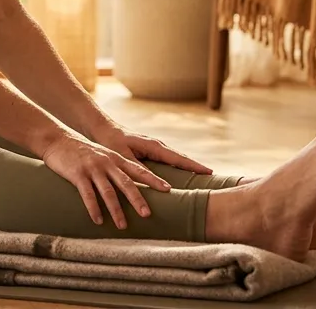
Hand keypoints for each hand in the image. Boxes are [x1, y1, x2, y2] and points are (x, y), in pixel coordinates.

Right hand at [38, 129, 173, 229]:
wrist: (57, 140)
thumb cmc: (81, 152)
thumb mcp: (103, 156)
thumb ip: (116, 169)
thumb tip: (131, 187)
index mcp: (116, 158)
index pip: (139, 170)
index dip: (154, 180)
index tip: (168, 190)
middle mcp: (107, 162)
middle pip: (126, 183)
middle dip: (138, 199)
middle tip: (147, 215)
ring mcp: (92, 168)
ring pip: (108, 191)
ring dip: (116, 210)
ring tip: (122, 226)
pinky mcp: (77, 174)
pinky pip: (87, 194)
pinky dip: (93, 208)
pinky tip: (97, 220)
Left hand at [89, 122, 213, 175]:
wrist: (102, 129)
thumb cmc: (111, 143)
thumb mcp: (125, 158)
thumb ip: (140, 171)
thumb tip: (159, 186)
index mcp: (153, 146)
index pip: (178, 158)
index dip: (194, 166)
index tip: (210, 172)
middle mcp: (157, 145)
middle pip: (182, 158)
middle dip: (197, 167)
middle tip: (214, 177)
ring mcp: (155, 147)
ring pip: (176, 159)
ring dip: (189, 166)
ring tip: (204, 178)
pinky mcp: (151, 151)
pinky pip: (169, 159)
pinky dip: (178, 165)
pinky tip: (183, 175)